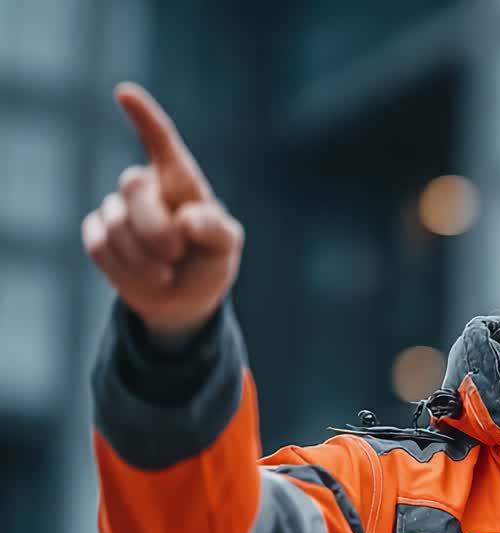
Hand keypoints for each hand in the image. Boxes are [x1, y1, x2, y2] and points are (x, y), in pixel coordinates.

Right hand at [83, 82, 242, 345]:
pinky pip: (99, 245)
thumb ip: (215, 229)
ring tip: (167, 272)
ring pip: (115, 223)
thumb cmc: (210, 260)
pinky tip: (146, 276)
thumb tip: (187, 218)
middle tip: (177, 254)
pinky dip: (126, 269)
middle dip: (155, 226)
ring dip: (144, 258)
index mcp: (180, 181)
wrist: (185, 298)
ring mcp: (117, 209)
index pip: (161, 142)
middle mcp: (145, 187)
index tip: (125, 92)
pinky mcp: (98, 234)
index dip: (144, 117)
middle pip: (133, 185)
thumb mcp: (226, 246)